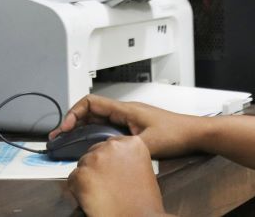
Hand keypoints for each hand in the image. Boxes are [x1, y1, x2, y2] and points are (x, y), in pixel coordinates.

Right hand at [50, 94, 206, 157]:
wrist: (194, 133)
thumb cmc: (177, 132)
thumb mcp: (148, 143)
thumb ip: (126, 147)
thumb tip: (105, 152)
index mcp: (125, 109)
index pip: (91, 103)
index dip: (74, 113)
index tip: (66, 127)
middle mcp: (124, 111)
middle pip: (90, 111)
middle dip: (72, 121)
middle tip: (60, 136)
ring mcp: (128, 119)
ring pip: (97, 119)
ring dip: (82, 127)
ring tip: (69, 140)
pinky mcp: (132, 127)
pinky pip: (106, 127)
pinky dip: (94, 133)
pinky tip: (90, 145)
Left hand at [68, 135, 167, 216]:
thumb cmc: (144, 201)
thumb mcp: (143, 169)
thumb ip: (127, 158)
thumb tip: (113, 160)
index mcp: (131, 143)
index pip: (111, 144)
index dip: (110, 161)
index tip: (112, 171)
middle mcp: (113, 146)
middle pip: (95, 152)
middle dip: (98, 167)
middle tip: (106, 184)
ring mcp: (96, 159)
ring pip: (83, 164)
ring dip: (88, 177)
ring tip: (100, 193)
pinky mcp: (82, 174)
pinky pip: (73, 179)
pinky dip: (78, 189)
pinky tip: (91, 199)